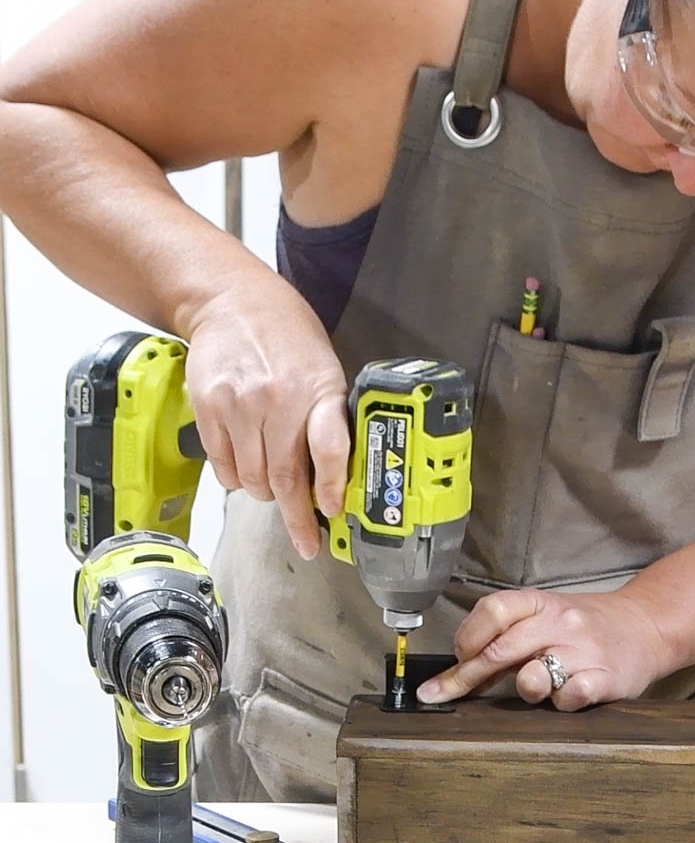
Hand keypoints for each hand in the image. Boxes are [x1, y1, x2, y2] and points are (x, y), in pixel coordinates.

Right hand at [182, 278, 350, 559]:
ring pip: (253, 480)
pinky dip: (238, 479)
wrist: (233, 302)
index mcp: (318, 391)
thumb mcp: (326, 371)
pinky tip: (248, 469)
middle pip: (286, 478)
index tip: (333, 511)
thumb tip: (338, 475)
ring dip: (267, 495)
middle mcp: (278, 401)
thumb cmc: (287, 339)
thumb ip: (330, 419)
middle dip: (298, 518)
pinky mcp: (208, 409)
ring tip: (276, 489)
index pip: (329, 449)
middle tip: (306, 540)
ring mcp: (239, 406)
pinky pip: (224, 466)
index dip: (332, 487)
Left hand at [415, 588, 675, 710]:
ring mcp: (584, 650)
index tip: (457, 659)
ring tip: (533, 687)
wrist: (647, 626)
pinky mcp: (607, 678)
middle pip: (501, 649)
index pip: (492, 610)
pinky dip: (561, 703)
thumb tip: (455, 673)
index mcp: (541, 603)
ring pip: (533, 677)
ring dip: (523, 689)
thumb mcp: (545, 617)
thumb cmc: (586, 627)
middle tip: (447, 694)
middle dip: (468, 677)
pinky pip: (571, 696)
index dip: (467, 637)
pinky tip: (566, 698)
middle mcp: (561, 622)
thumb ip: (505, 638)